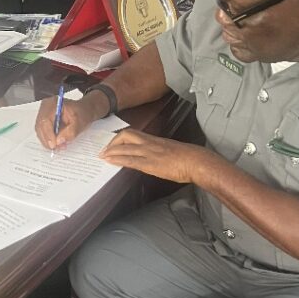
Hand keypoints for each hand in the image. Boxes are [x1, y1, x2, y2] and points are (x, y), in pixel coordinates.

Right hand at [34, 94, 101, 149]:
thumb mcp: (80, 123)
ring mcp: (43, 113)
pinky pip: (43, 131)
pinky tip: (57, 143)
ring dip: (48, 140)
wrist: (84, 110)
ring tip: (59, 146)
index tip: (54, 145)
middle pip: (40, 126)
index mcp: (53, 104)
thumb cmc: (82, 113)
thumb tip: (59, 141)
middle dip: (47, 139)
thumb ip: (70, 132)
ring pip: (40, 130)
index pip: (45, 120)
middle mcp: (45, 107)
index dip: (48, 134)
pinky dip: (49, 139)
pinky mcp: (45, 119)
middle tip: (56, 148)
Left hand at [100, 129, 216, 183]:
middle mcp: (150, 143)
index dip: (119, 138)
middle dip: (112, 142)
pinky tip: (110, 162)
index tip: (112, 143)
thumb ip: (159, 152)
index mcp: (155, 140)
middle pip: (125, 135)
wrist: (196, 161)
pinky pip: (131, 160)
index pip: (133, 134)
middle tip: (104, 150)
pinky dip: (118, 160)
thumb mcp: (170, 151)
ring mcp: (150, 152)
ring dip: (111, 151)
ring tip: (102, 156)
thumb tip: (152, 157)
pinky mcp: (151, 164)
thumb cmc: (188, 158)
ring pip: (125, 147)